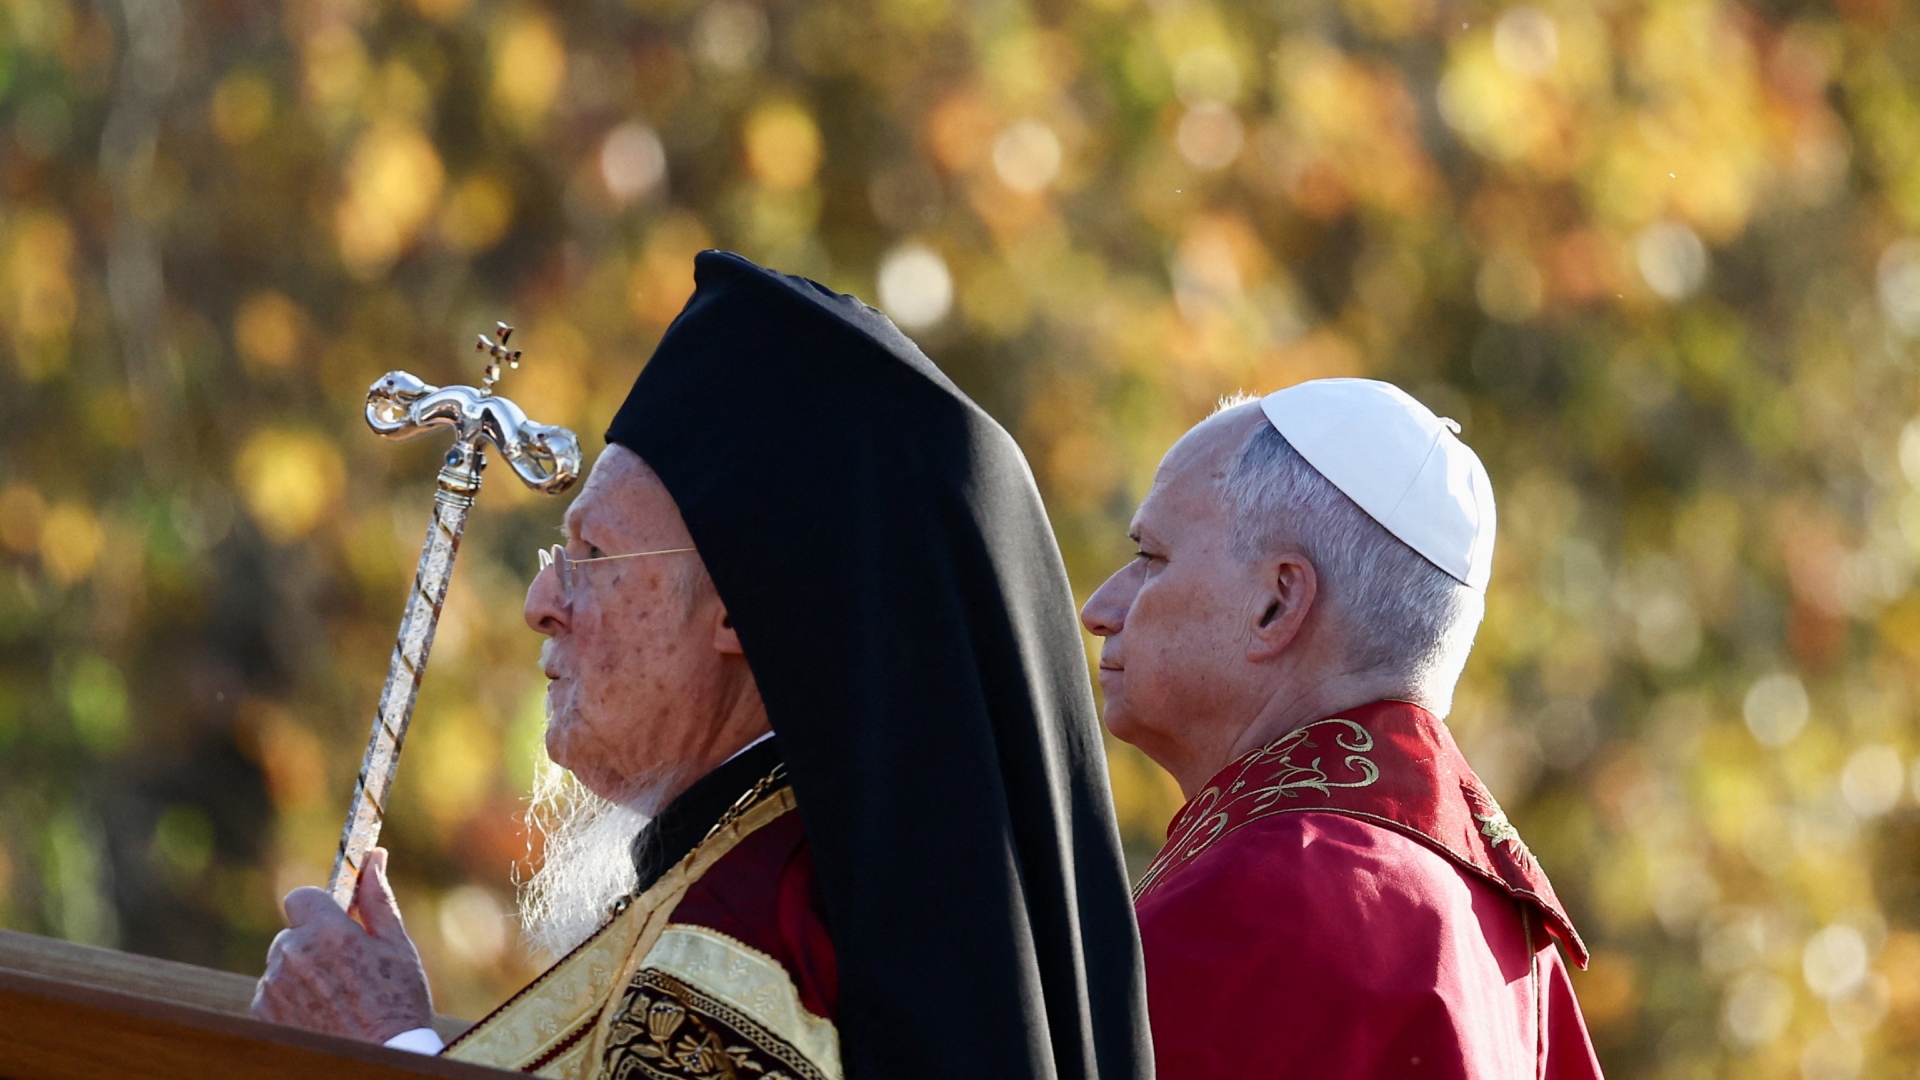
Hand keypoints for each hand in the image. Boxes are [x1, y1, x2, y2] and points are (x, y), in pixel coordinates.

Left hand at [251, 848, 433, 1042]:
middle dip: (314, 941)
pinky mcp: (263, 1012)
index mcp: (325, 931)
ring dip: (302, 970)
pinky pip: (273, 990)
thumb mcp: (396, 946)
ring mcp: (274, 986)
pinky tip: (320, 1011)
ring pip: (282, 962)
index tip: (337, 922)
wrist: (379, 1058)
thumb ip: (377, 899)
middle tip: (346, 966)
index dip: (319, 908)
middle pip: (292, 931)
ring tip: (336, 995)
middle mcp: (291, 954)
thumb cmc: (397, 1002)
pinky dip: (291, 996)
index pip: (300, 896)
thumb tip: (374, 857)